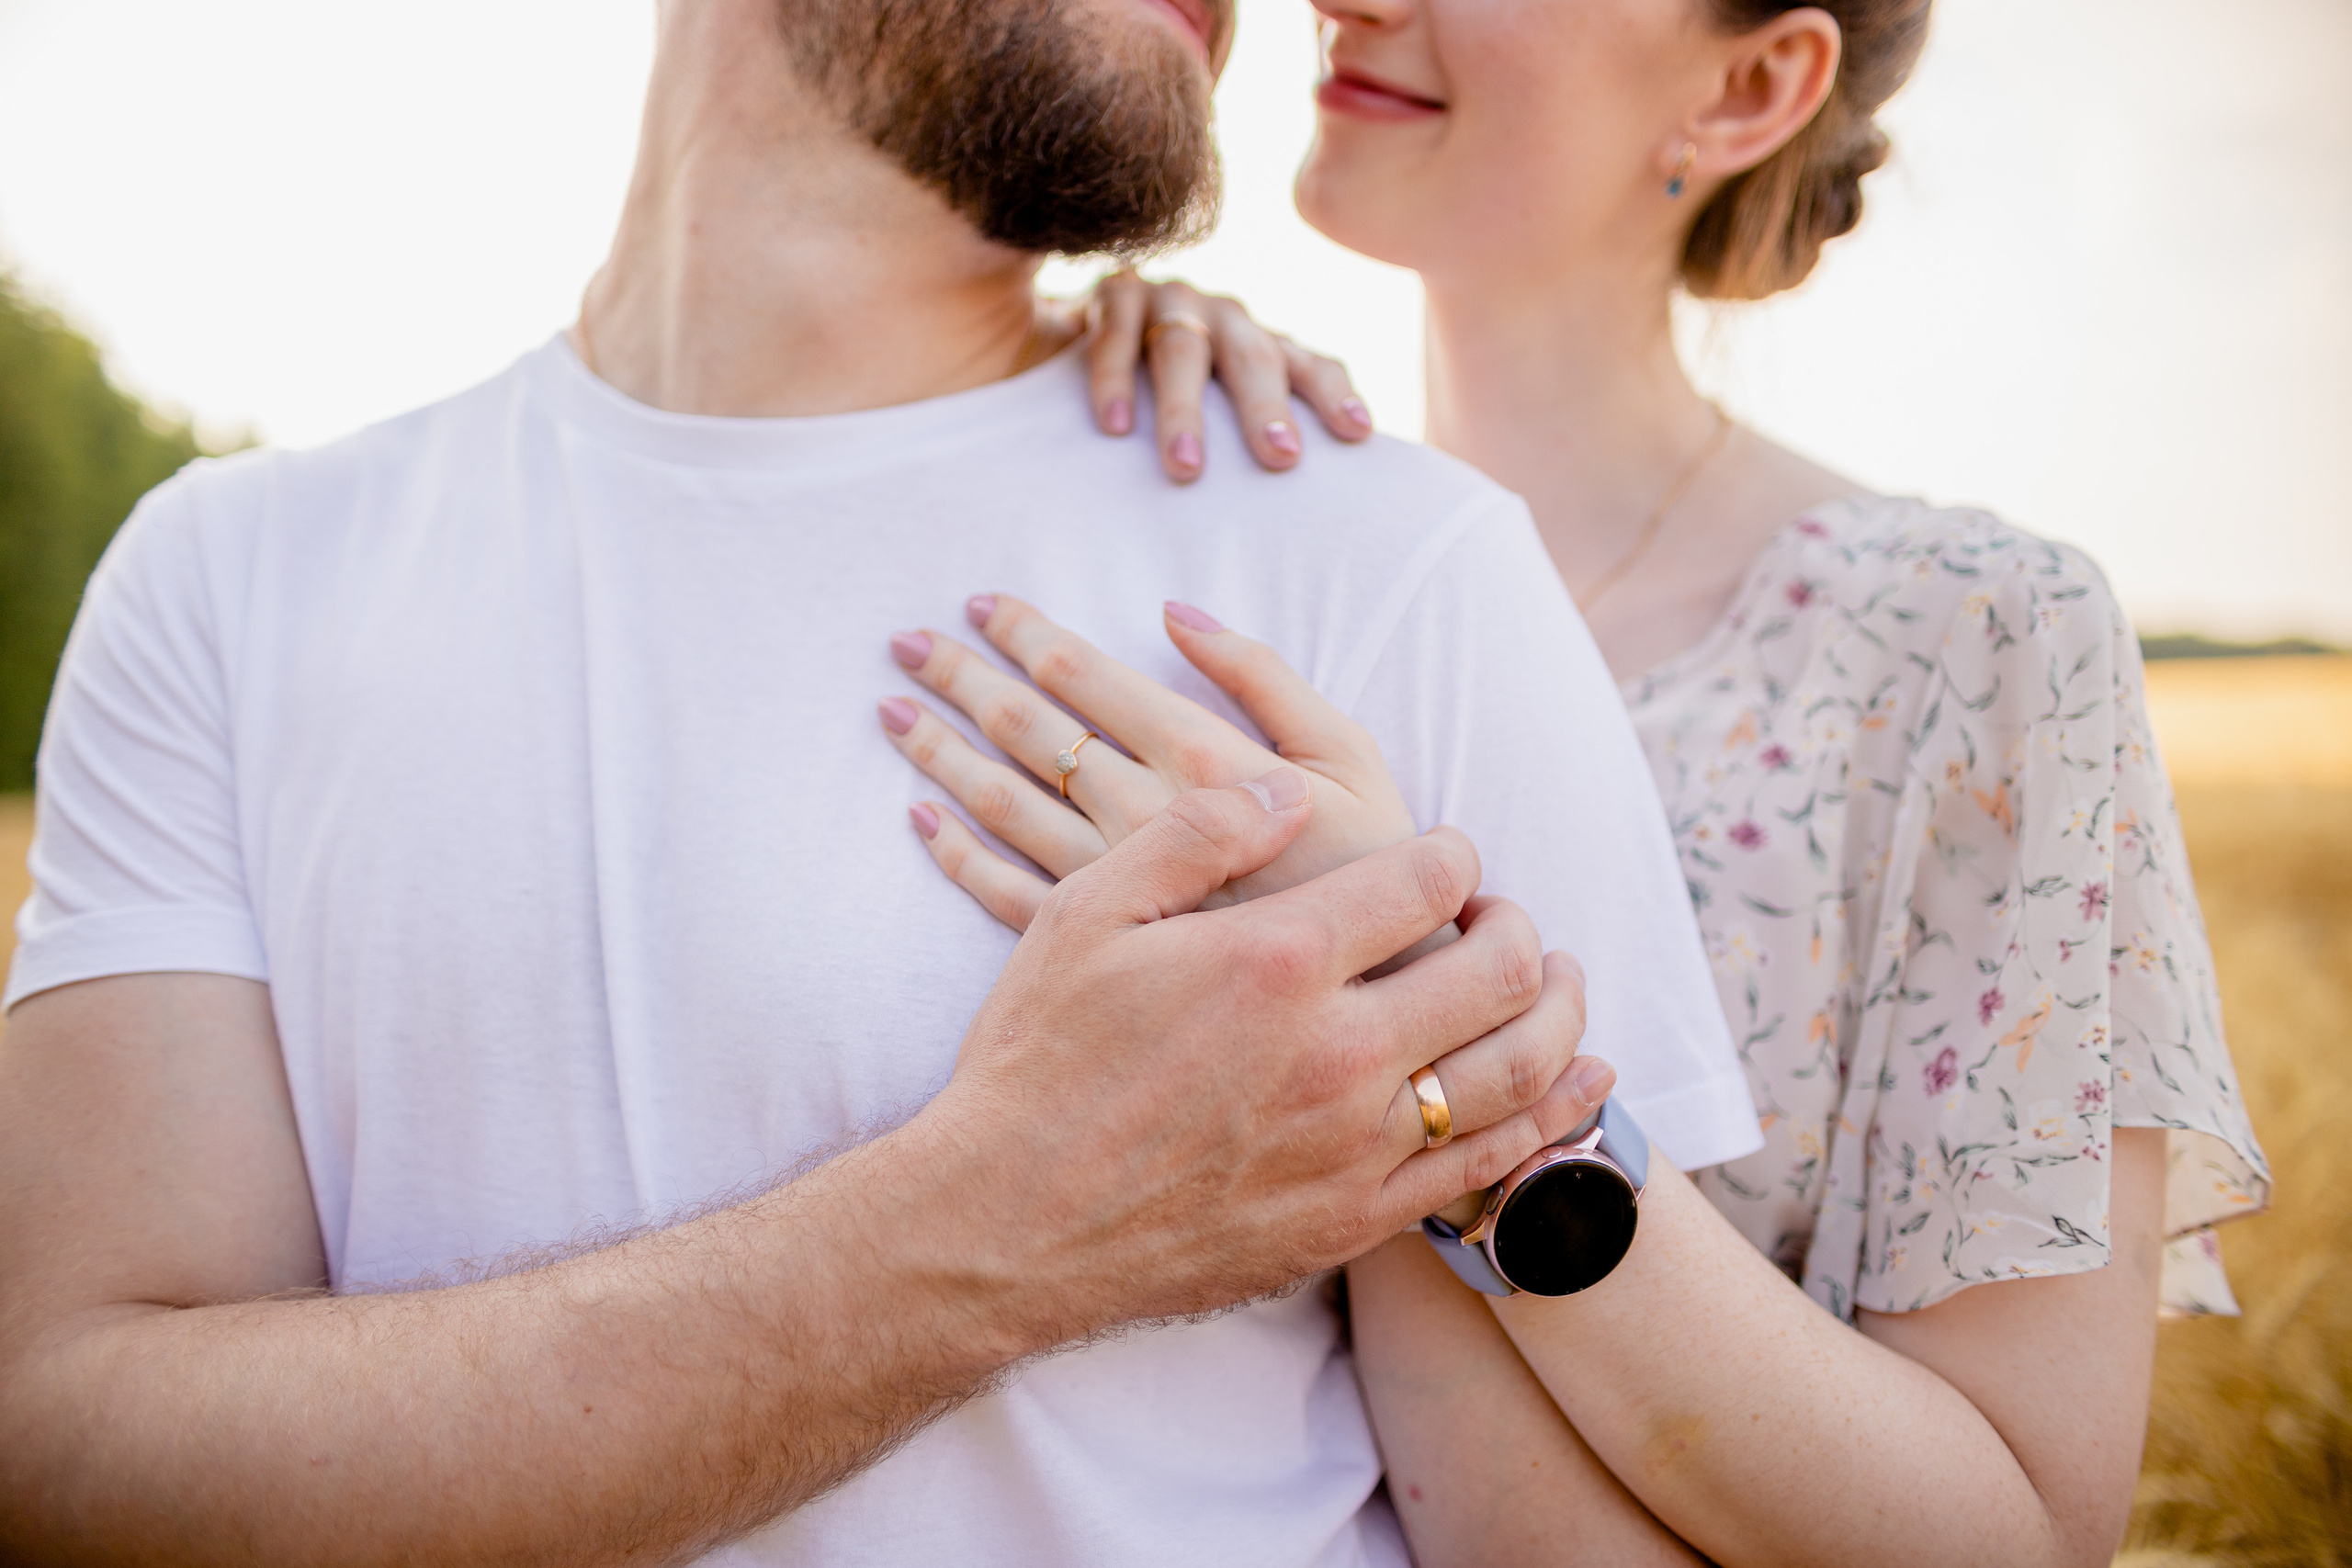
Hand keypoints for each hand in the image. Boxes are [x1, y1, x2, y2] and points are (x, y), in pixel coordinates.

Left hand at [882, 594, 1416, 932]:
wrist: (1378, 1010)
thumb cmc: (1374, 872)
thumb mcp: (1352, 758)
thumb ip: (1267, 678)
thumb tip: (1176, 612)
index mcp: (1200, 763)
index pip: (1090, 680)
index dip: (1030, 635)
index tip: (981, 604)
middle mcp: (1140, 820)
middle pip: (1028, 733)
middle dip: (964, 679)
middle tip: (907, 644)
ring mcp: (1110, 890)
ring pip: (1001, 807)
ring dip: (942, 754)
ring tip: (894, 712)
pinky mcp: (1098, 950)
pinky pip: (1003, 897)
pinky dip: (956, 858)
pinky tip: (921, 822)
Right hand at [915, 769, 1610, 1331]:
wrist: (1002, 1226)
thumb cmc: (1037, 1060)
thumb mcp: (1087, 912)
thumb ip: (1197, 833)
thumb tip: (1291, 791)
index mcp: (1277, 959)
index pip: (1426, 879)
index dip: (1451, 855)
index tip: (1442, 857)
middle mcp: (1336, 1053)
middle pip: (1496, 970)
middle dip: (1517, 927)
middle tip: (1502, 916)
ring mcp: (1354, 1146)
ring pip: (1517, 1069)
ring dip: (1559, 1014)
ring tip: (1560, 982)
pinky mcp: (1353, 1220)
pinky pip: (1487, 1166)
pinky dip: (1555, 1119)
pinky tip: (1581, 1083)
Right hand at [1075, 270, 1371, 481]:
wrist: (1078, 328)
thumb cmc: (1161, 393)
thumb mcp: (1216, 408)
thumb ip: (1248, 441)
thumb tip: (1297, 522)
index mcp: (1260, 345)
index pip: (1309, 364)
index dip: (1334, 394)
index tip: (1358, 433)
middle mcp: (1225, 317)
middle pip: (1253, 357)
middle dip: (1267, 408)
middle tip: (1281, 458)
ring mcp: (1171, 300)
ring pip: (1182, 348)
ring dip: (1185, 410)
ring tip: (1186, 467)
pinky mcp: (1114, 293)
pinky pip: (1116, 334)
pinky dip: (1116, 380)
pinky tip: (1117, 427)